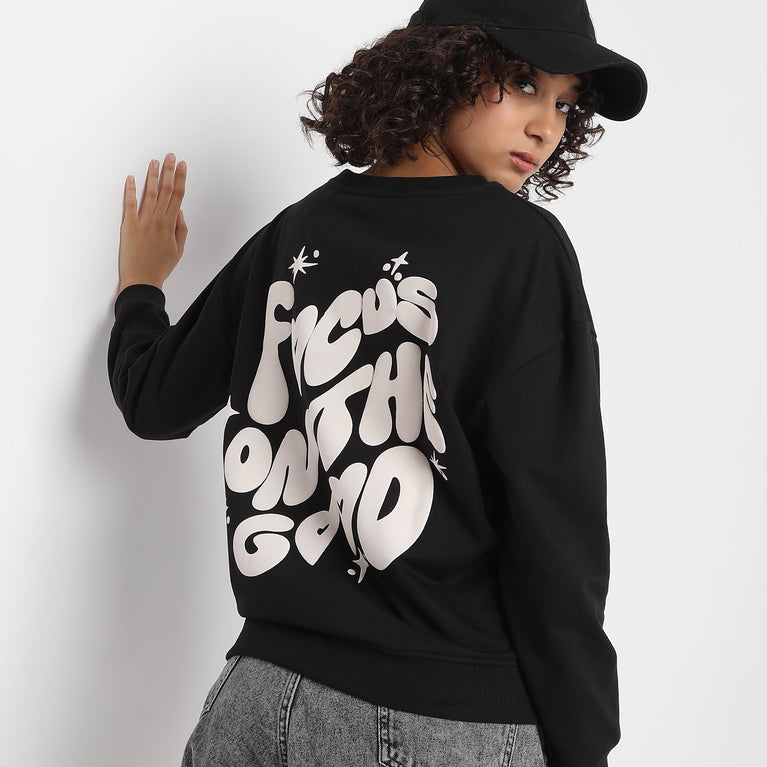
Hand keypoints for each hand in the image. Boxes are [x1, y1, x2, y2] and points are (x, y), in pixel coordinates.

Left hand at [118, 153, 187, 291]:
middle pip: (165, 190)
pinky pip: (129, 204)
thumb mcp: (178, 250)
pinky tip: (130, 178)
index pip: (178, 196)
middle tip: (170, 156)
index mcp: (171, 225)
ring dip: (152, 176)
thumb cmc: (160, 267)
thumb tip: (180, 212)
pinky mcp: (128, 225)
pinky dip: (130, 190)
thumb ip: (181, 229)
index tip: (183, 166)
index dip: (181, 179)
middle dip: (169, 171)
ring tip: (154, 162)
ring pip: (149, 193)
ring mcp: (143, 221)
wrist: (142, 280)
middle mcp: (158, 220)